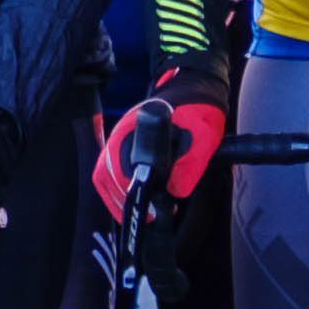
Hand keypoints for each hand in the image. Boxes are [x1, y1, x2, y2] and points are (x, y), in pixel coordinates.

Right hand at [96, 65, 229, 213]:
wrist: (195, 89)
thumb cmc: (200, 111)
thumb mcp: (203, 140)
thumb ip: (189, 166)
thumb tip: (174, 193)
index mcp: (136, 130)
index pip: (121, 171)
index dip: (133, 196)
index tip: (150, 212)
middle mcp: (120, 135)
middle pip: (106, 177)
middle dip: (123, 202)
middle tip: (147, 219)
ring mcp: (119, 139)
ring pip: (105, 176)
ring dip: (118, 198)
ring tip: (141, 215)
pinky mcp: (123, 144)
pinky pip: (110, 171)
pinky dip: (118, 189)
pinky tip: (135, 201)